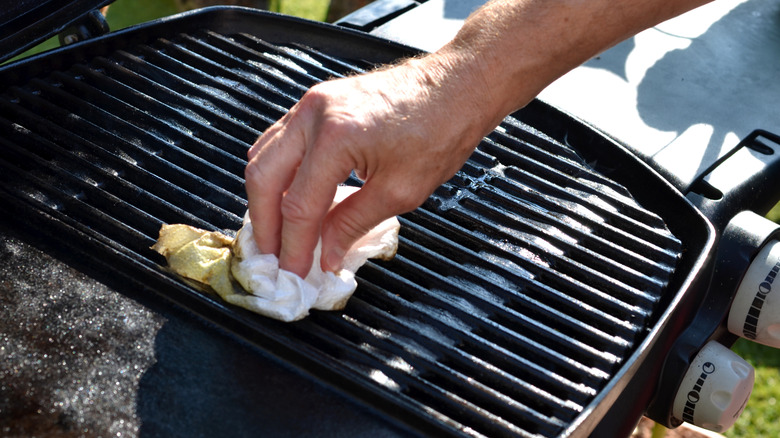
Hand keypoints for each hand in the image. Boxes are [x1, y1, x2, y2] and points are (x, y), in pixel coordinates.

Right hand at [245, 54, 501, 276]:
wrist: (458, 86)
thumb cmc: (441, 130)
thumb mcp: (401, 190)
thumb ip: (353, 224)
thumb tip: (326, 254)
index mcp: (336, 137)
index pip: (299, 205)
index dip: (294, 246)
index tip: (294, 272)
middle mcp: (315, 114)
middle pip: (264, 177)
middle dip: (265, 224)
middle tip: (272, 258)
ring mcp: (312, 103)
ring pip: (264, 156)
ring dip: (266, 198)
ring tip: (276, 233)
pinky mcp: (317, 102)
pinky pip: (280, 141)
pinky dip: (278, 173)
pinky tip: (286, 197)